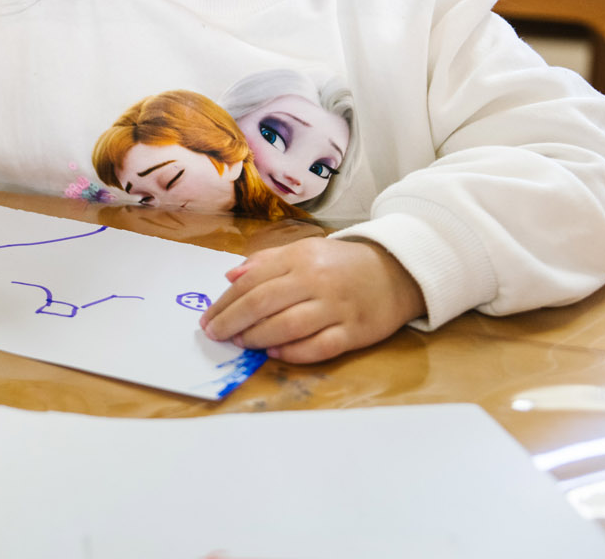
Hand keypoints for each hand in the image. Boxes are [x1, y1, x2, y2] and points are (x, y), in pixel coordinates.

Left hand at [200, 237, 425, 363]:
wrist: (397, 271)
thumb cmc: (341, 264)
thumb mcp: (304, 251)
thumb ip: (266, 262)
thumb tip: (230, 277)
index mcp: (300, 257)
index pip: (252, 281)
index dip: (225, 302)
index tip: (208, 318)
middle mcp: (316, 280)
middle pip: (263, 302)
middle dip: (232, 321)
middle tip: (215, 334)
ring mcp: (337, 307)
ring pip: (287, 325)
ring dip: (257, 337)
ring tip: (240, 343)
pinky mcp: (355, 331)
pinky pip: (319, 346)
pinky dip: (293, 352)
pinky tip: (274, 353)